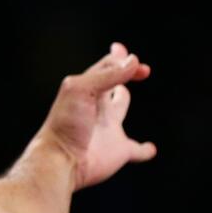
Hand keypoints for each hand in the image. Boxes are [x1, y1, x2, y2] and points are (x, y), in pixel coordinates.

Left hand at [38, 42, 156, 189]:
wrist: (61, 158)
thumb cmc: (65, 123)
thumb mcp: (81, 90)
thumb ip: (107, 75)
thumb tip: (132, 62)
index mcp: (87, 92)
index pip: (104, 69)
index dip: (118, 59)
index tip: (128, 53)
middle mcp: (98, 108)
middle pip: (111, 85)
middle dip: (122, 74)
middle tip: (138, 68)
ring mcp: (108, 130)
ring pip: (119, 111)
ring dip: (123, 100)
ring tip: (124, 93)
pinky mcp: (118, 151)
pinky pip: (137, 151)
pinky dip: (145, 150)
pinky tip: (150, 149)